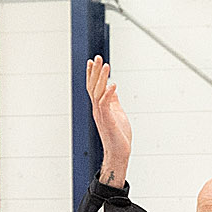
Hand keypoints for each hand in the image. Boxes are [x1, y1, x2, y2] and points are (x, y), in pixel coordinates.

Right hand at [87, 56, 131, 184]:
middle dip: (95, 71)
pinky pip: (106, 105)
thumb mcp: (117, 113)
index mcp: (99, 107)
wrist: (119, 153)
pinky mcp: (107, 121)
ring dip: (101, 79)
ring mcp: (101, 115)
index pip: (93, 87)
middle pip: (93, 86)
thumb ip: (114, 101)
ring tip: (106, 66)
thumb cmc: (118, 136)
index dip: (92, 74)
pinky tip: (114, 85)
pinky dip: (109, 94)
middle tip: (97, 57)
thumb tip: (113, 88)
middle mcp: (97, 109)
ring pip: (98, 93)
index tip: (92, 61)